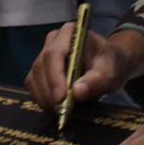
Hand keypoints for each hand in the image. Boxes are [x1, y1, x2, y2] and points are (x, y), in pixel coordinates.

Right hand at [24, 25, 139, 109]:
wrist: (108, 65)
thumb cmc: (110, 64)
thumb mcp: (110, 72)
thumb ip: (96, 80)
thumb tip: (77, 92)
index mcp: (70, 33)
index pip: (54, 53)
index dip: (55, 76)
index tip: (61, 98)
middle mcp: (53, 40)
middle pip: (41, 66)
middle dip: (49, 91)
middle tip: (61, 111)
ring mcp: (44, 54)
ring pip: (34, 76)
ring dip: (44, 97)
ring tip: (60, 111)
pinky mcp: (40, 69)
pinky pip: (33, 84)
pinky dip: (41, 98)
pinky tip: (55, 107)